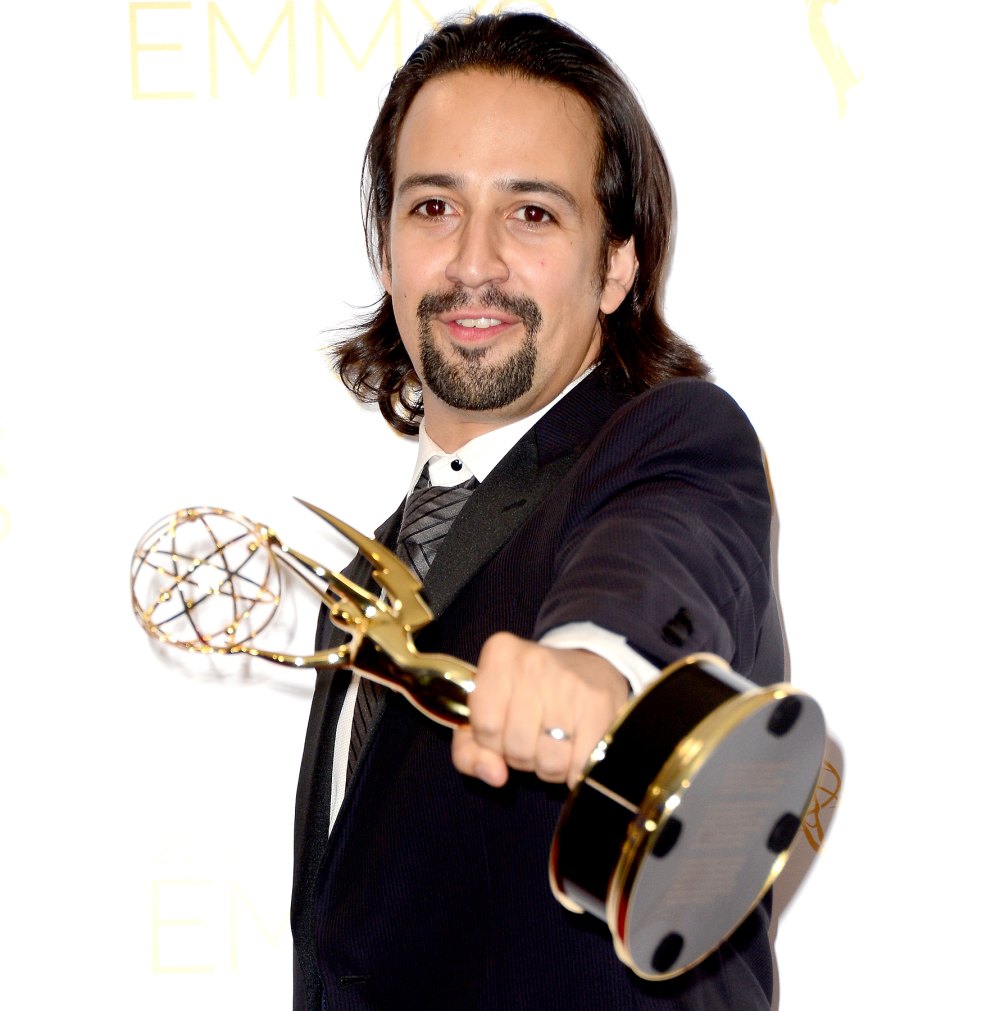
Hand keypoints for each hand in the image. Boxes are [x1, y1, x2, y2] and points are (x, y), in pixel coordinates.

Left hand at [451, 632, 628, 787]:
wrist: (592, 665)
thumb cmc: (531, 695)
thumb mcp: (489, 711)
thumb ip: (470, 750)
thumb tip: (495, 776)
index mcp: (499, 656)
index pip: (484, 726)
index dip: (493, 742)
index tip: (505, 729)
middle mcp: (532, 663)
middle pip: (516, 748)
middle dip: (523, 757)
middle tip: (535, 737)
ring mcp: (568, 683)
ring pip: (549, 762)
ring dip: (552, 767)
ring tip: (557, 743)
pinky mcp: (599, 704)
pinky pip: (579, 767)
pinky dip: (577, 772)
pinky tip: (578, 751)